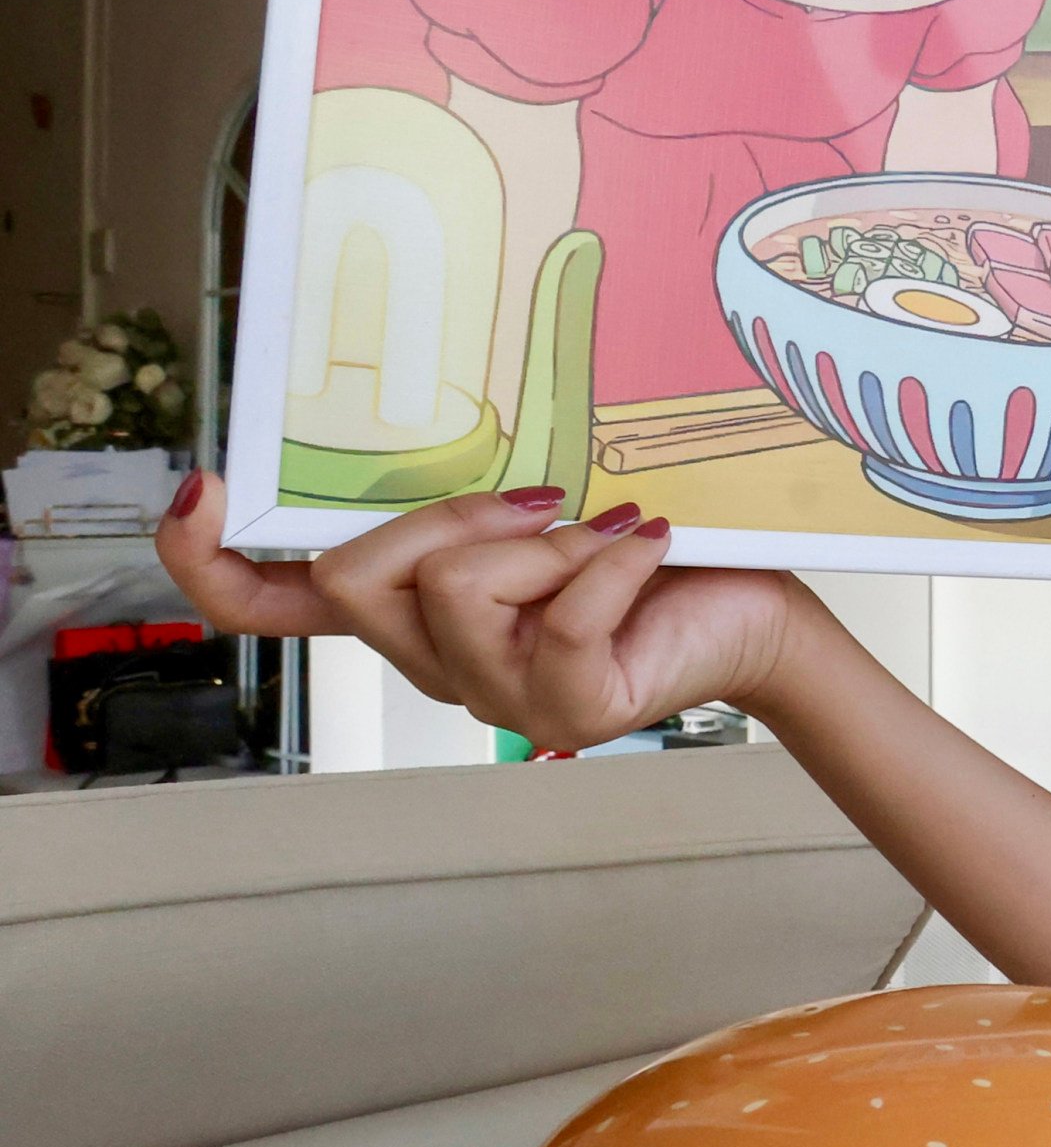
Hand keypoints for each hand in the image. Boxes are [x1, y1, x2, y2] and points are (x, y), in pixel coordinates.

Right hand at [154, 475, 814, 750]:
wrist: (752, 611)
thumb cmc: (645, 550)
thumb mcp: (536, 506)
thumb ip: (465, 492)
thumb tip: (413, 435)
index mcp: (412, 614)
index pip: (270, 608)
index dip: (209, 564)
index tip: (201, 492)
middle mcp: (439, 665)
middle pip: (356, 580)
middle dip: (445, 518)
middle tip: (541, 502)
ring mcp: (502, 698)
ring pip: (454, 591)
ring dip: (543, 545)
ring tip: (609, 540)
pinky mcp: (574, 711)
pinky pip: (561, 622)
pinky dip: (610, 565)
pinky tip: (649, 546)